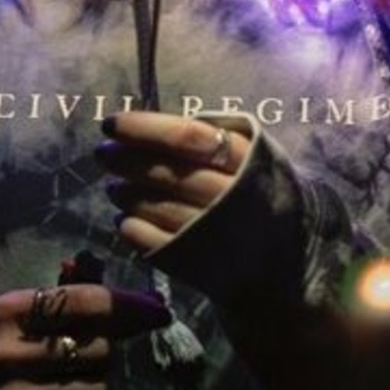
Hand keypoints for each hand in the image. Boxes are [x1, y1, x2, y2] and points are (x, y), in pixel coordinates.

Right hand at [0, 280, 169, 389]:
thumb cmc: (8, 351)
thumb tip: (95, 259)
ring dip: (98, 388)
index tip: (159, 312)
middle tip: (85, 358)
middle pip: (101, 350)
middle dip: (105, 353)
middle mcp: (2, 354)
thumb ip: (65, 289)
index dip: (131, 306)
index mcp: (5, 311)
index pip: (87, 302)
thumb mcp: (27, 315)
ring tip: (72, 384)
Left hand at [97, 110, 251, 257]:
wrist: (286, 263)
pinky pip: (155, 243)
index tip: (112, 124)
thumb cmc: (260, 197)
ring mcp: (217, 234)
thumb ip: (215, 137)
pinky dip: (133, 229)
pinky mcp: (201, 265)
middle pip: (169, 172)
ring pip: (159, 207)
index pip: (187, 137)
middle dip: (127, 161)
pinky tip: (124, 220)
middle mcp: (234, 197)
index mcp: (248, 162)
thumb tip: (154, 124)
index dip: (144, 128)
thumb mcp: (255, 157)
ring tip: (114, 188)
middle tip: (103, 154)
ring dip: (127, 194)